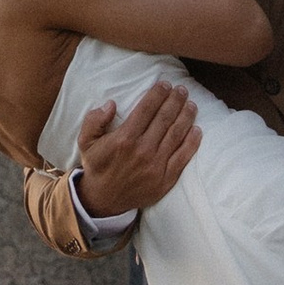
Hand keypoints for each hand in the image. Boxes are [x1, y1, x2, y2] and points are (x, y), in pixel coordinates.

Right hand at [74, 78, 199, 211]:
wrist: (103, 200)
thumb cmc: (97, 166)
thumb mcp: (86, 142)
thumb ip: (94, 120)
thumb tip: (111, 104)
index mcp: (124, 138)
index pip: (146, 109)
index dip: (158, 94)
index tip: (165, 84)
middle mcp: (142, 150)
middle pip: (165, 118)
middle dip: (175, 100)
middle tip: (182, 90)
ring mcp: (156, 165)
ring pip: (176, 135)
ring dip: (186, 117)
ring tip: (191, 104)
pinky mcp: (165, 179)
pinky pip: (183, 157)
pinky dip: (192, 142)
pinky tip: (197, 130)